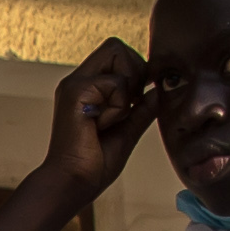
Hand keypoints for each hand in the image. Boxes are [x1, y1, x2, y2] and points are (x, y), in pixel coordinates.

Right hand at [37, 38, 158, 210]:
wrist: (72, 185)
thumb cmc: (92, 165)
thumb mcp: (127, 131)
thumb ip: (141, 110)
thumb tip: (157, 91)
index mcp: (87, 88)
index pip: (117, 54)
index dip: (135, 69)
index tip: (135, 99)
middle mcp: (78, 80)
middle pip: (116, 45)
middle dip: (134, 71)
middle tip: (127, 105)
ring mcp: (75, 84)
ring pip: (117, 53)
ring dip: (126, 87)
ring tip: (111, 117)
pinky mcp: (75, 92)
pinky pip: (115, 82)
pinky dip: (118, 106)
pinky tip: (101, 125)